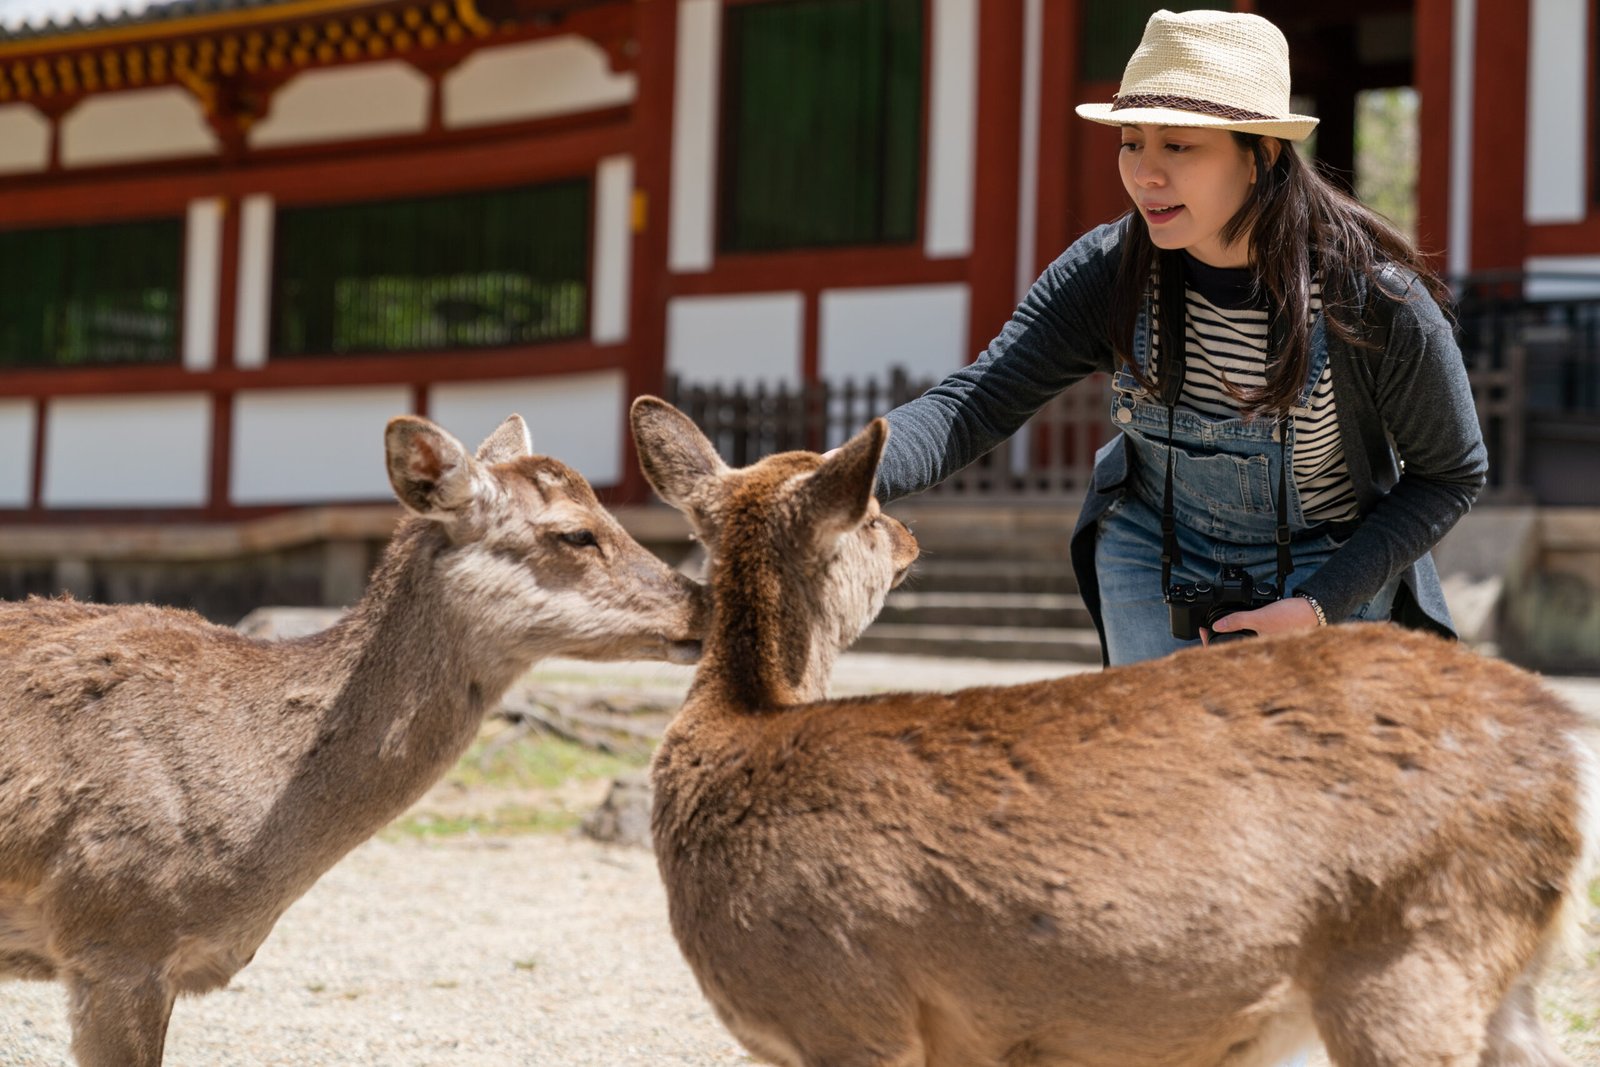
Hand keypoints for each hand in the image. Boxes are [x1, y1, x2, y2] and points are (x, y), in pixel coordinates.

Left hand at [1201, 596, 1320, 644]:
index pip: (1227, 655)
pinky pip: (1250, 640)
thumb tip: (1217, 626)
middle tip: (1205, 629)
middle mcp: (1261, 653)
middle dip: (1216, 642)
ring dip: (1228, 638)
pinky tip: (1236, 627)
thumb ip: (1238, 621)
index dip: (1211, 644)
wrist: (1314, 611)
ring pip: (1241, 646)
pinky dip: (1241, 635)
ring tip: (1217, 628)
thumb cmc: (1291, 617)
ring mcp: (1265, 646)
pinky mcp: (1270, 639)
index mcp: (1258, 652)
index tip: (1203, 631)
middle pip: (1232, 651)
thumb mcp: (1260, 617)